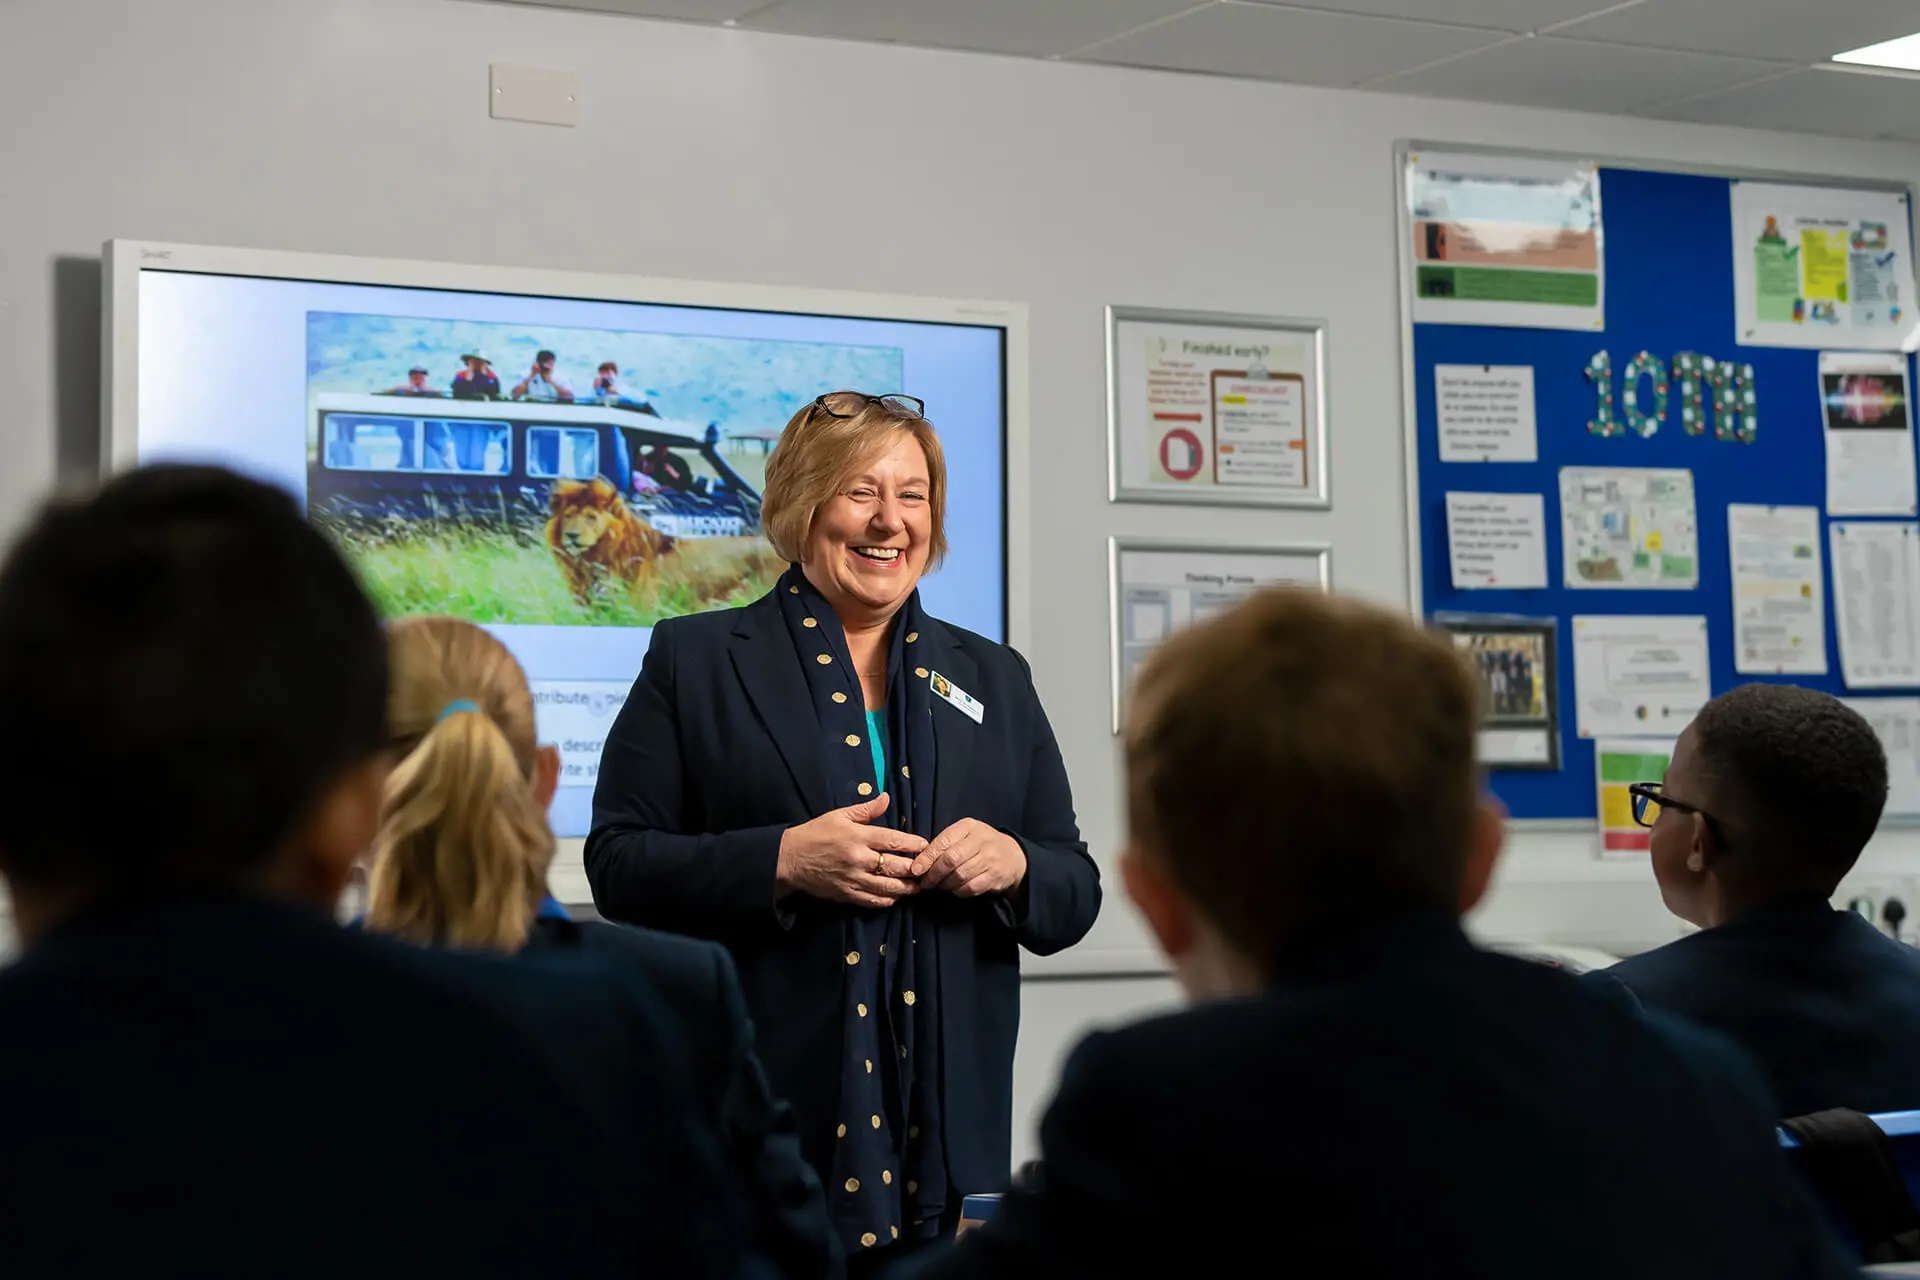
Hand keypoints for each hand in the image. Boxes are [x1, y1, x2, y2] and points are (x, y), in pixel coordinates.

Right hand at [776, 792, 927, 909]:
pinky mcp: (847, 894)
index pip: (893, 840)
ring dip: (906, 888)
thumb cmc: (816, 833)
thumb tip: (887, 798)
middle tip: (928, 870)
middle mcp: (859, 859)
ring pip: (887, 887)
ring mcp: (853, 879)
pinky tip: (895, 898)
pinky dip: (887, 900)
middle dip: (915, 870)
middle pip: (895, 866)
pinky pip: (872, 901)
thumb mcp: (840, 815)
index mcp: (858, 836)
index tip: (925, 846)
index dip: (912, 844)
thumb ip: (866, 810)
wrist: (790, 859)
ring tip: (917, 887)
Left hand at [910, 819, 1026, 897]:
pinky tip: (954, 889)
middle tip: (925, 882)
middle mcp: (981, 840)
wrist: (1012, 856)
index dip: (927, 857)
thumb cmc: (980, 845)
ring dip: (944, 884)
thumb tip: (919, 862)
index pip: (944, 841)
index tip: (916, 869)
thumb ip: (944, 844)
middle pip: (951, 860)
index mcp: (969, 827)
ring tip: (938, 886)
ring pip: (960, 875)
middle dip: (934, 874)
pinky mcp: (995, 876)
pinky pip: (971, 887)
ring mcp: (990, 858)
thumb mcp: (964, 835)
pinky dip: (958, 891)